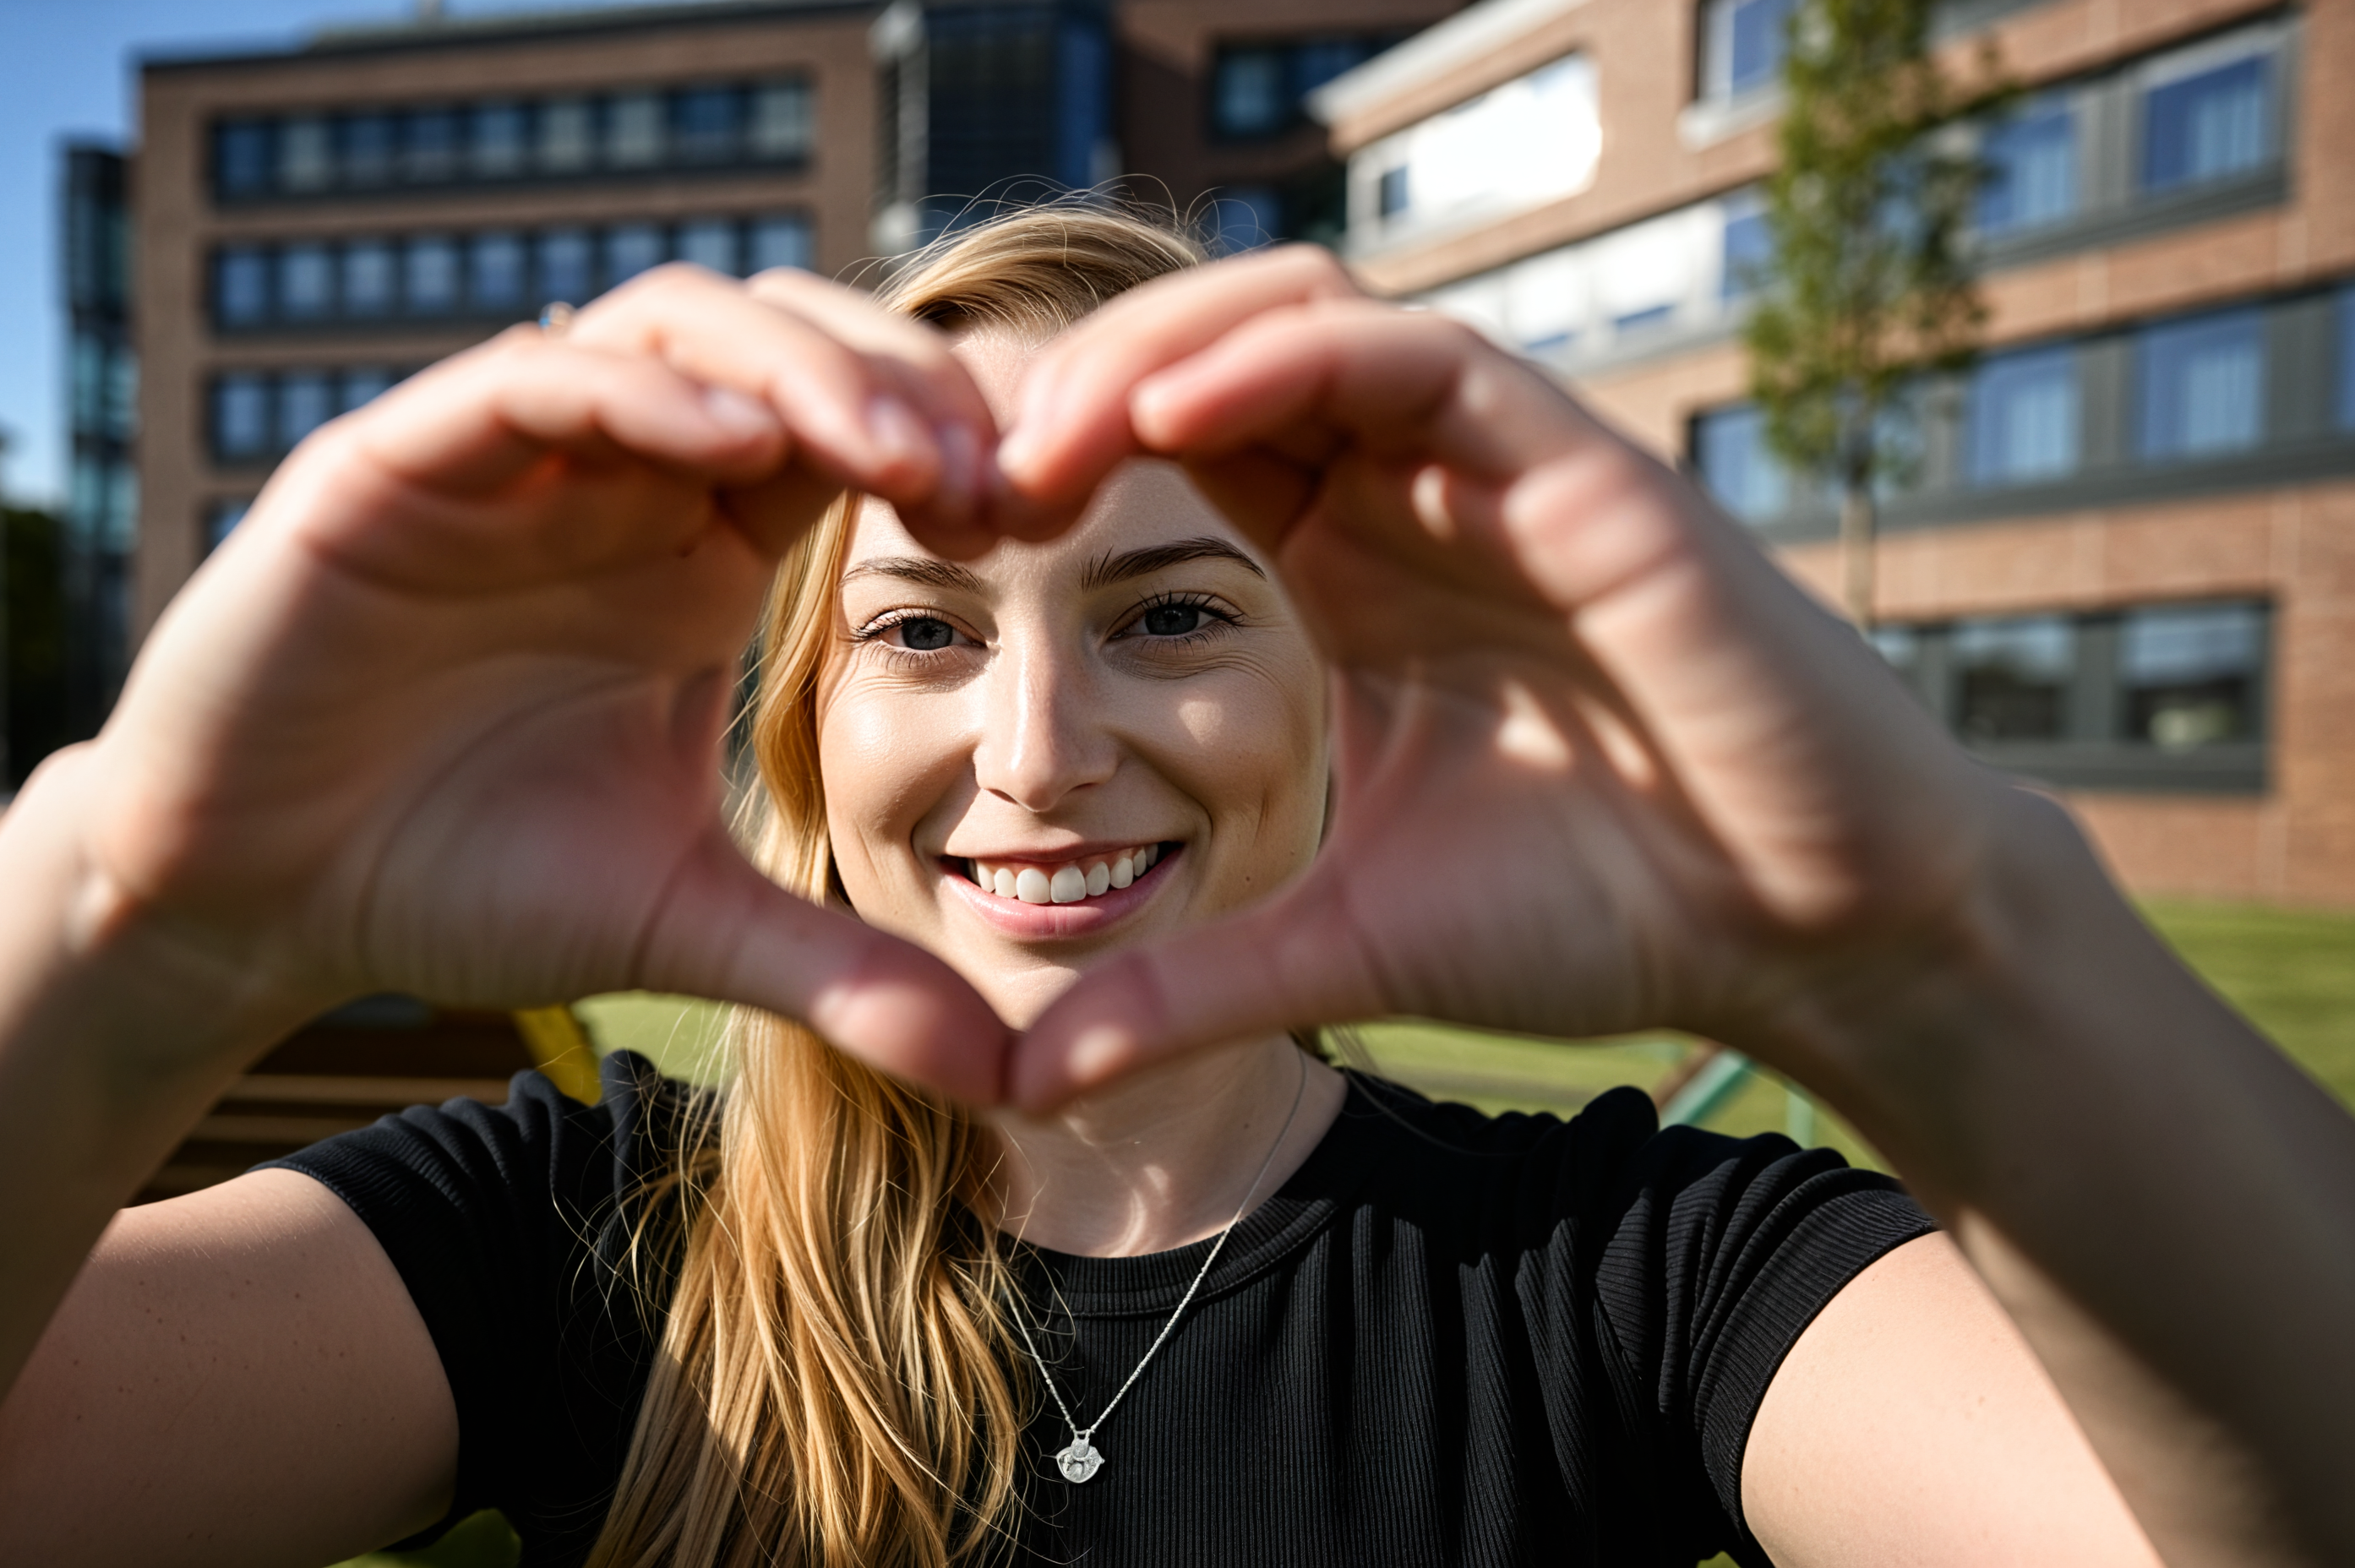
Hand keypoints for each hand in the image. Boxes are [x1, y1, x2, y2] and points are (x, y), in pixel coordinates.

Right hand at [81, 266, 1011, 1096]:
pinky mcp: (388, 463)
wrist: (250, 905)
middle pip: (787, 347)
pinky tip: (731, 448)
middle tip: (997, 476)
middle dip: (902, 387)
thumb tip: (1013, 1075)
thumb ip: (840, 974)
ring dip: (797, 369)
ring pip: (671, 331)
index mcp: (694, 549)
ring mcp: (503, 457)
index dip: (952, 451)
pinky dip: (636, 396)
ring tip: (897, 453)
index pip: (849, 436)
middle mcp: (614, 477)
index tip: (1041, 521)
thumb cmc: (452, 884)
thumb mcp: (679, 923)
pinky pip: (529, 383)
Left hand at [997, 247, 2016, 1109]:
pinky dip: (1286, 362)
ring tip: (1036, 446)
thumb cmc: (1602, 916)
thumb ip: (1188, 992)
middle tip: (947, 474)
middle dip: (1067, 389)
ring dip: (1152, 356)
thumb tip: (1023, 1083)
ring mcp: (1495, 464)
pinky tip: (1173, 416)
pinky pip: (1416, 358)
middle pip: (1205, 351)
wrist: (1806, 931)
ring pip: (1298, 319)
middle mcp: (1410, 489)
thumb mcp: (1344, 948)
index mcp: (1345, 561)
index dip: (1046, 457)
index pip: (1171, 443)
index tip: (933, 530)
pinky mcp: (1581, 465)